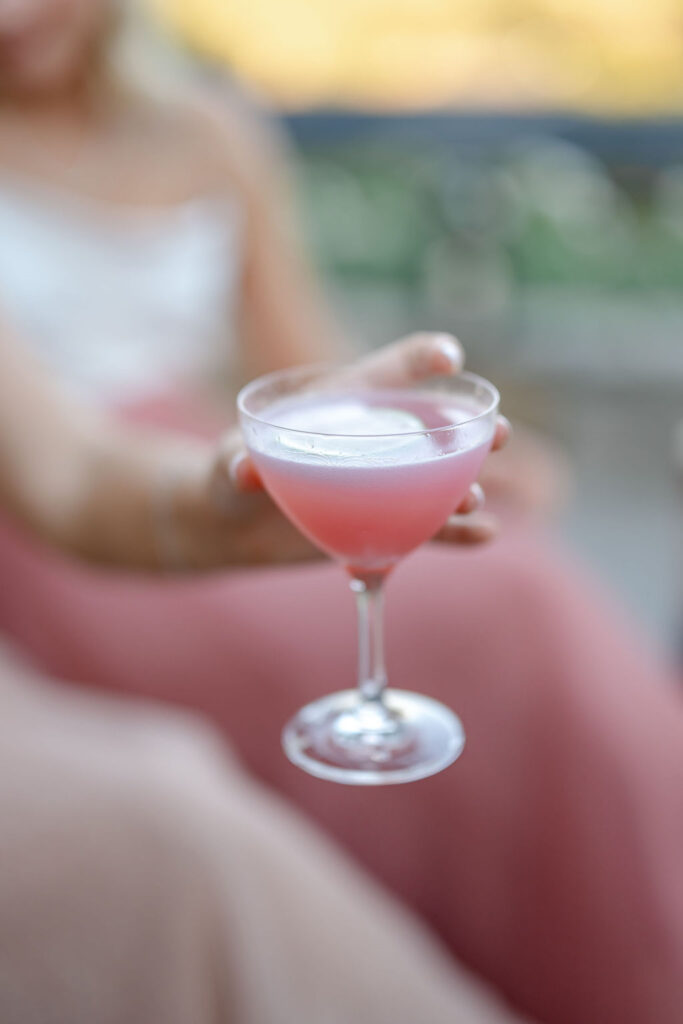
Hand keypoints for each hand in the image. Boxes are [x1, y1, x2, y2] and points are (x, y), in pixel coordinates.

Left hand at [170, 333, 509, 569]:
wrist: (232, 524)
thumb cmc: (228, 477)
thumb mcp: (226, 466)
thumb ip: (236, 463)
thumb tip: (244, 469)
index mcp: (339, 404)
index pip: (383, 374)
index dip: (418, 361)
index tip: (450, 356)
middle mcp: (370, 439)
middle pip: (429, 427)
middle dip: (467, 428)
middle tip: (498, 433)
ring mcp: (379, 483)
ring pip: (435, 480)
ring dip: (463, 486)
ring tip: (475, 499)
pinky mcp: (380, 522)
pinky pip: (426, 529)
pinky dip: (455, 534)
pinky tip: (486, 535)